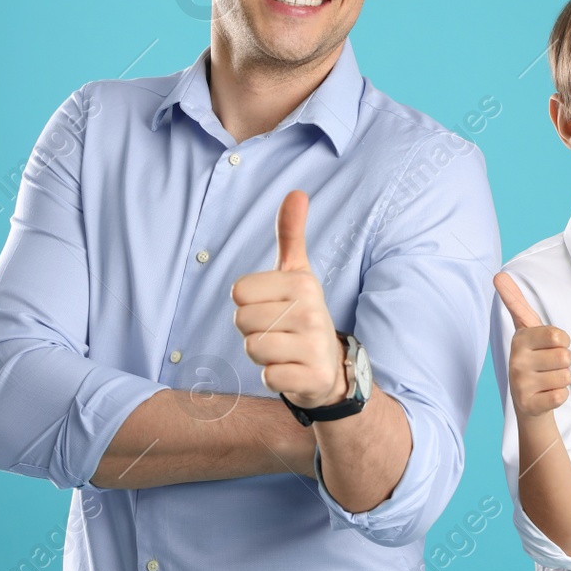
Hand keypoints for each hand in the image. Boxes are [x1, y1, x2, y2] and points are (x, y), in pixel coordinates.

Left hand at [233, 190, 347, 408]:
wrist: (332, 366)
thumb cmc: (303, 315)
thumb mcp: (298, 273)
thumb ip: (291, 234)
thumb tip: (296, 192)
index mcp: (302, 284)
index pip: (238, 293)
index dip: (249, 303)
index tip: (274, 307)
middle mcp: (312, 312)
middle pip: (241, 321)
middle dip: (254, 330)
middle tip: (280, 331)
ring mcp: (314, 346)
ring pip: (252, 348)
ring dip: (262, 354)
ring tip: (285, 349)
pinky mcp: (312, 378)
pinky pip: (267, 377)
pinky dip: (274, 376)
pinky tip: (292, 369)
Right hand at [493, 272, 570, 417]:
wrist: (529, 401)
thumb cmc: (533, 358)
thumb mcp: (527, 329)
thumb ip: (515, 302)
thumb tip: (498, 274)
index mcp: (519, 339)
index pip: (557, 335)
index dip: (562, 341)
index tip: (550, 344)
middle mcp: (516, 360)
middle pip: (565, 357)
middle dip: (564, 362)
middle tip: (549, 366)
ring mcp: (520, 384)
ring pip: (565, 377)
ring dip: (561, 379)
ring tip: (546, 380)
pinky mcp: (528, 405)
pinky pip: (560, 396)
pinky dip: (559, 396)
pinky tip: (546, 395)